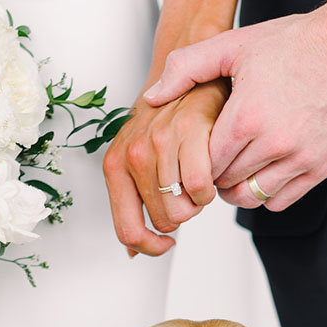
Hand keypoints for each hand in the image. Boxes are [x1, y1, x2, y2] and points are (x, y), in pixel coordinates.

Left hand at [103, 79, 229, 255]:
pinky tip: (211, 174)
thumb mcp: (136, 160)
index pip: (128, 231)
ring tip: (199, 179)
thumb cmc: (165, 123)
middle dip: (182, 216)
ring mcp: (159, 141)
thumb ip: (132, 203)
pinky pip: (202, 187)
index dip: (150, 247)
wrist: (188, 75)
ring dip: (198, 201)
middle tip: (187, 193)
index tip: (167, 244)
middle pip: (164, 222)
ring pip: (185, 208)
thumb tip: (132, 251)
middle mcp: (132, 154)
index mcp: (115, 166)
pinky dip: (212, 188)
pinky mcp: (189, 130)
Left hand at [144, 0, 326, 212]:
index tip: (197, 149)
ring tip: (234, 168)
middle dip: (213, 175)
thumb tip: (151, 97)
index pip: (205, 163)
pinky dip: (265, 193)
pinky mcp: (321, 167)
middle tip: (211, 161)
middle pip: (225, 184)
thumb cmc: (295, 43)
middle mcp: (274, 143)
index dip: (196, 159)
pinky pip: (280, 201)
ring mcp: (300, 158)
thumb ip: (186, 68)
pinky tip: (261, 171)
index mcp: (247, 117)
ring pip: (251, 198)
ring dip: (237, 188)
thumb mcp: (234, 45)